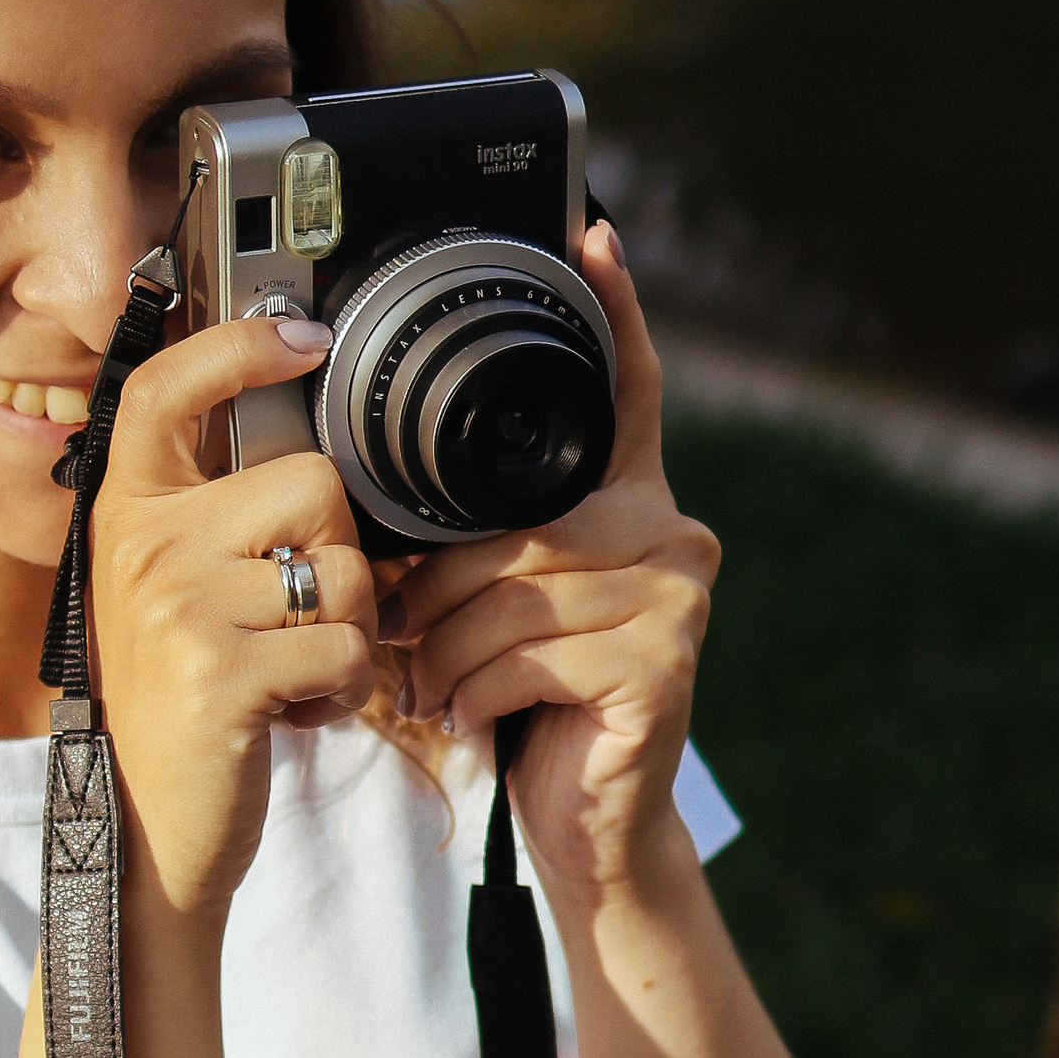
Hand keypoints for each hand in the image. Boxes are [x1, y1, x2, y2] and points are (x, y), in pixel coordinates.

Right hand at [87, 315, 378, 919]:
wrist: (142, 835)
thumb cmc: (174, 711)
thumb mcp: (171, 596)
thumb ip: (215, 522)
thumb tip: (315, 463)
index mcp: (128, 513)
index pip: (170, 388)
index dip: (239, 346)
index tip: (303, 336)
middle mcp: (142, 546)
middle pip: (312, 484)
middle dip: (341, 556)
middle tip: (303, 619)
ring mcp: (177, 606)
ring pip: (344, 573)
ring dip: (349, 632)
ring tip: (295, 672)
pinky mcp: (219, 673)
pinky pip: (346, 648)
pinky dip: (346, 691)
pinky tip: (297, 711)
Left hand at [381, 224, 717, 905]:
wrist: (580, 824)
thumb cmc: (521, 710)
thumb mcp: (483, 608)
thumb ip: (468, 542)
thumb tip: (381, 509)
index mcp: (628, 502)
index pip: (626, 390)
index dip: (614, 311)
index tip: (593, 232)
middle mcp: (670, 532)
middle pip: (518, 522)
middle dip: (437, 588)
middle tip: (404, 638)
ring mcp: (677, 596)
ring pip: (512, 590)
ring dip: (445, 651)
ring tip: (437, 689)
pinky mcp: (664, 663)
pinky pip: (528, 653)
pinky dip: (477, 692)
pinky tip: (477, 717)